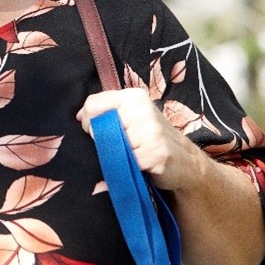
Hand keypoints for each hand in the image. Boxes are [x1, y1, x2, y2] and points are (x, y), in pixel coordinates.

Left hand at [76, 88, 207, 191]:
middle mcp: (142, 109)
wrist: (186, 162)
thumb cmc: (152, 139)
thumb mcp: (132, 117)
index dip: (88, 122)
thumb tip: (78, 115)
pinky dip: (129, 166)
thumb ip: (107, 112)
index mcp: (134, 97)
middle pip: (98, 126)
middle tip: (120, 146)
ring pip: (110, 145)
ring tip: (134, 153)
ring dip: (118, 154)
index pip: (93, 104)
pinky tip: (142, 164)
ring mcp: (150, 130)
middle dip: (102, 140)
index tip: (95, 132)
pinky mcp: (155, 152)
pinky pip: (125, 161)